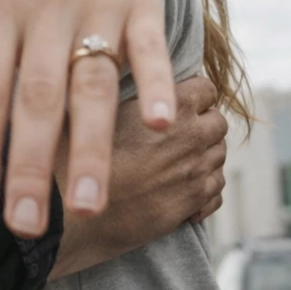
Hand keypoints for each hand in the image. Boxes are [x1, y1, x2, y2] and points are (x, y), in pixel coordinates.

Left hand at [0, 0, 175, 237]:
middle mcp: (45, 7)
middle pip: (38, 96)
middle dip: (32, 164)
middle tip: (26, 227)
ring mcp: (97, 6)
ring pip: (93, 83)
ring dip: (94, 147)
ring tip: (89, 208)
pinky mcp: (142, 5)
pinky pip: (151, 49)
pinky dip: (158, 85)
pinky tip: (161, 125)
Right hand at [49, 77, 227, 281]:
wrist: (71, 209)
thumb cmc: (76, 153)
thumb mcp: (98, 105)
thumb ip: (128, 93)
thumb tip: (128, 80)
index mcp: (174, 105)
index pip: (207, 89)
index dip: (193, 94)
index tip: (178, 101)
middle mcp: (192, 137)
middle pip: (218, 123)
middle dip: (202, 125)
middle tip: (177, 132)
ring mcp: (194, 173)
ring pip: (219, 157)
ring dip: (203, 156)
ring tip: (175, 161)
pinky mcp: (190, 205)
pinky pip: (215, 192)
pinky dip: (203, 188)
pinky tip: (180, 189)